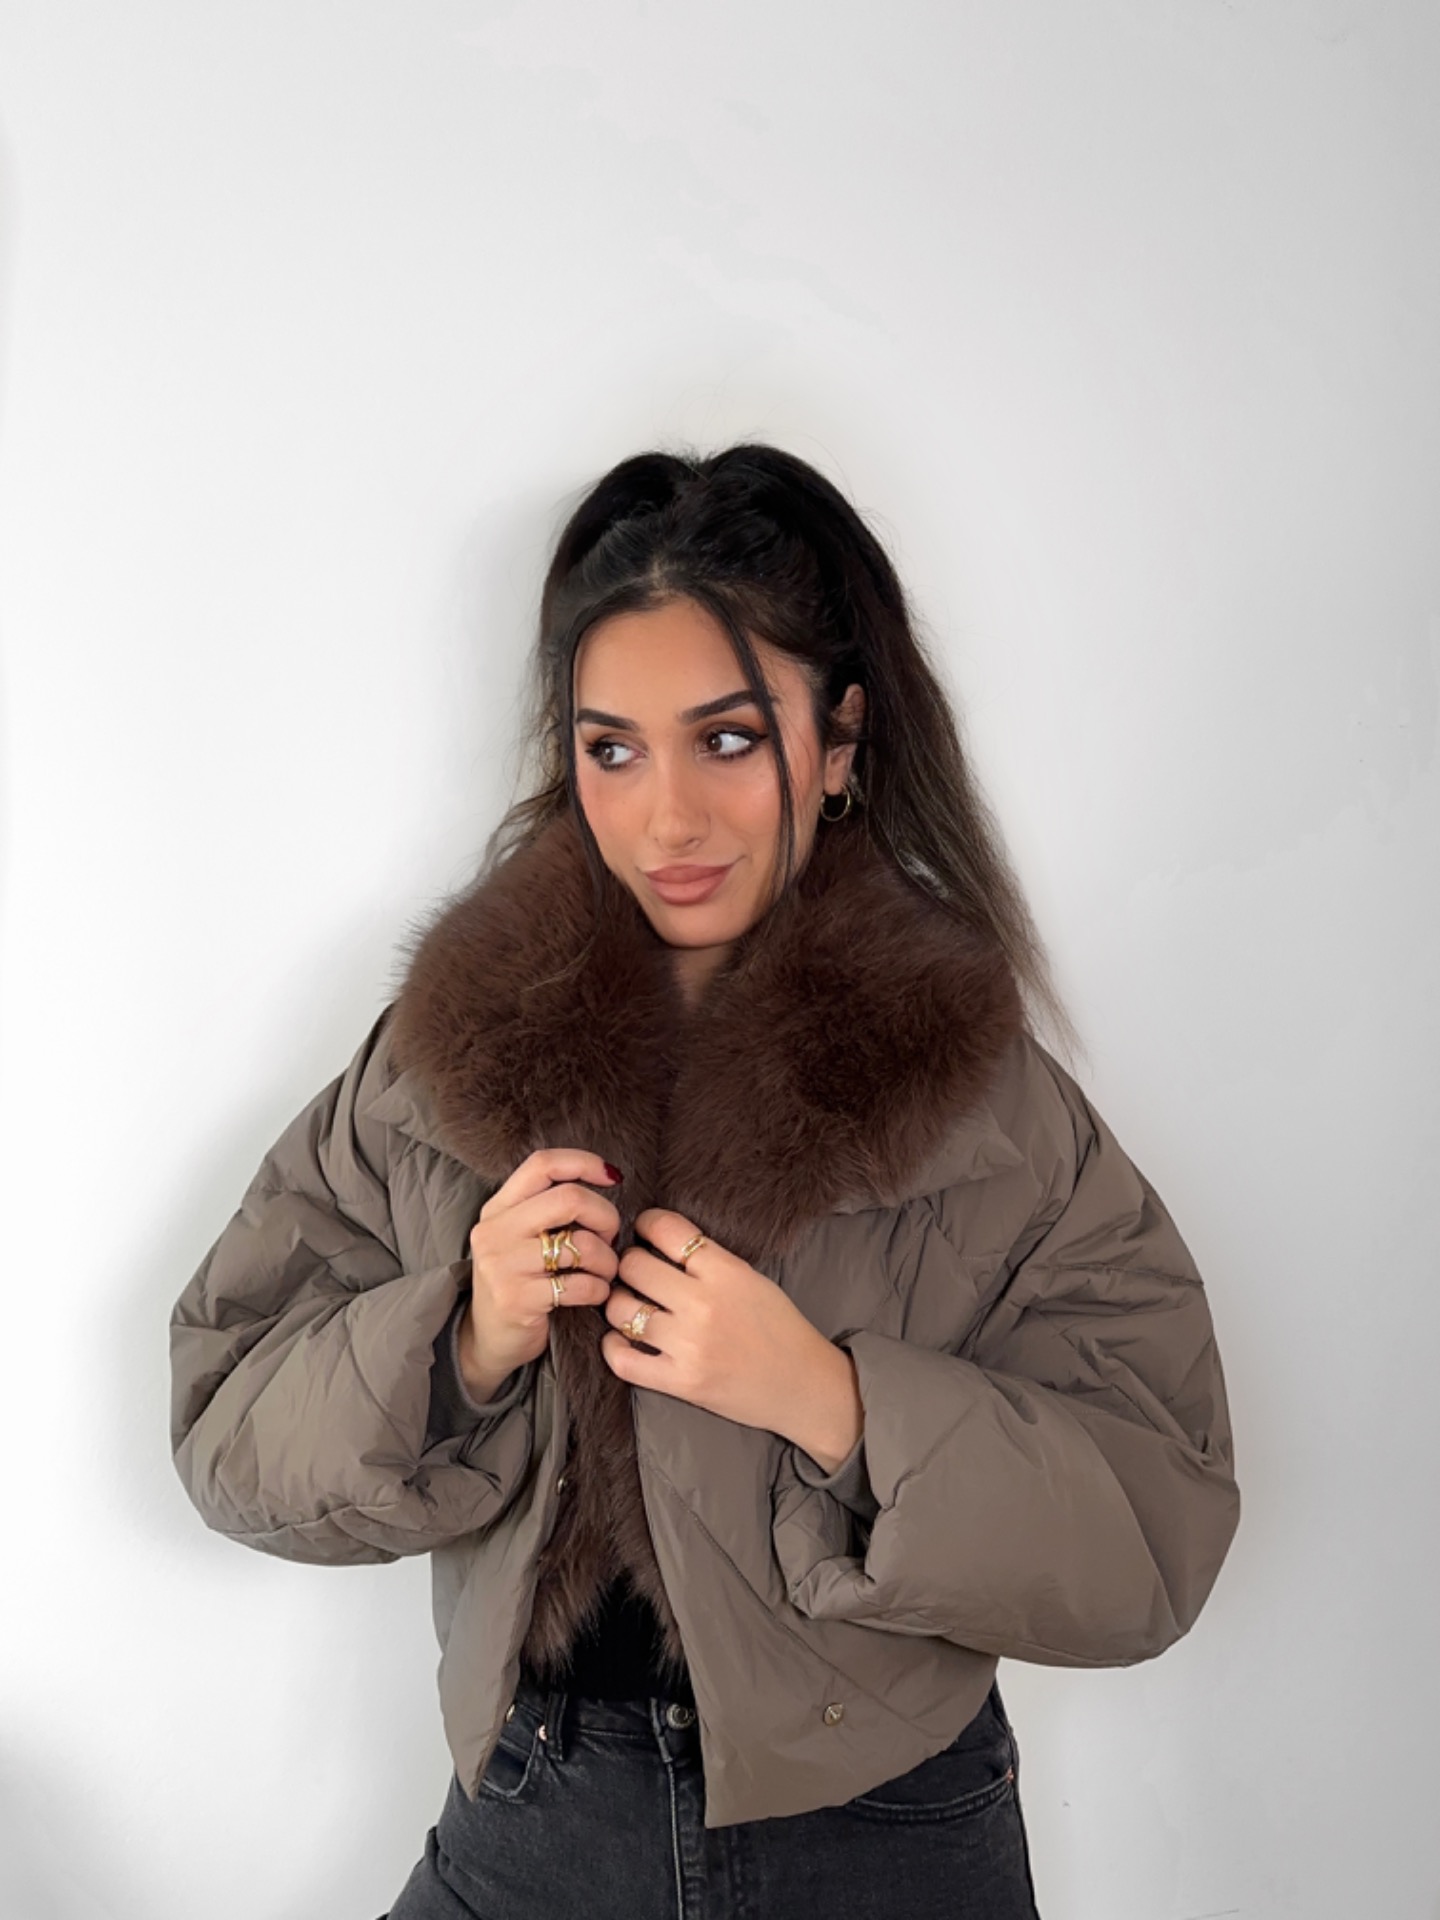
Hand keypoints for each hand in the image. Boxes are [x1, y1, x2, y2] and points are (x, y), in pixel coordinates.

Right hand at [462, 1148, 621, 1390]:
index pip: (543, 1164)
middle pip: (570, 1198)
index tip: (612, 1176)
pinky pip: (582, 1285)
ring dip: (608, 1261)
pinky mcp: (518, 1300)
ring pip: (582, 1245)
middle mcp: (495, 1231)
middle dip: (606, 1217)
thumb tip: (607, 1176)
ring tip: (605, 1272)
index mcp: (498, 1208)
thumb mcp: (520, 1237)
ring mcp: (503, 1266)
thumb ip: (549, 1207)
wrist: (488, 1339)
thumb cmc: (520, 1281)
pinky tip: (596, 1294)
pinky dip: (600, 1289)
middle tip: (611, 1239)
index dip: (584, 1163)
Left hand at [599, 1208, 862, 1462]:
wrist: (804, 1385)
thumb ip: (709, 1260)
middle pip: (634, 1267)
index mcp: (726, 1272)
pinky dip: (613, 1346)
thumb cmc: (780, 1327)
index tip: (644, 1229)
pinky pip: (622, 1360)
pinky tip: (623, 1339)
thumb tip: (659, 1239)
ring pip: (620, 1310)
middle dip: (629, 1264)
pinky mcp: (680, 1383)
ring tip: (630, 1305)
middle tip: (636, 1272)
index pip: (666, 1229)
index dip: (646, 1223)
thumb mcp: (751, 1278)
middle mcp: (703, 1305)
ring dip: (619, 1304)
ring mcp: (689, 1346)